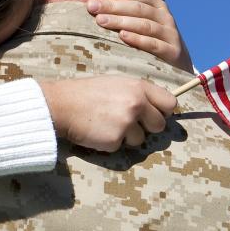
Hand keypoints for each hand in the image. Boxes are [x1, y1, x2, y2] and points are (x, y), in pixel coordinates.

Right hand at [40, 76, 177, 151]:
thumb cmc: (86, 93)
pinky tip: (98, 132)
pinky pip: (121, 146)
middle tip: (128, 123)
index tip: (153, 114)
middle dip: (146, 127)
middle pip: (159, 125)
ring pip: (141, 139)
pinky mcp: (115, 139)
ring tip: (107, 125)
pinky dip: (111, 143)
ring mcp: (127, 122)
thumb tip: (154, 108)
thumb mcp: (115, 83)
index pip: (170, 103)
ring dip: (127, 137)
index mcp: (138, 87)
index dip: (162, 111)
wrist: (60, 105)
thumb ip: (137, 93)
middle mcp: (136, 104)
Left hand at [87, 0, 192, 70]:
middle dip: (113, 6)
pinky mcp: (172, 53)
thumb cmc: (156, 39)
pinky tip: (122, 36)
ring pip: (144, 25)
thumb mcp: (153, 19)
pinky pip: (153, 44)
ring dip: (121, 21)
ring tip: (101, 20)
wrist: (179, 66)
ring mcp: (170, 35)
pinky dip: (137, 39)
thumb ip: (145, 3)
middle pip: (139, 8)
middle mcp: (166, 19)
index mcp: (159, 8)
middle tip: (92, 6)